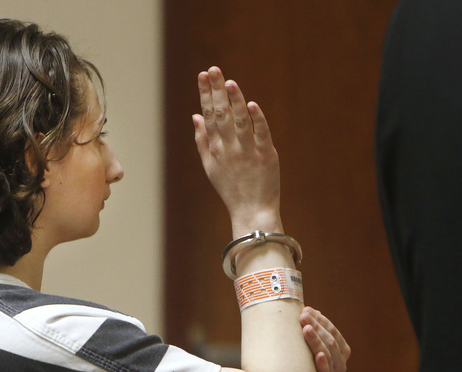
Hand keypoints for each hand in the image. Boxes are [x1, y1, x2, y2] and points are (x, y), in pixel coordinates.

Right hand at [192, 66, 280, 234]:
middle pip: (221, 114)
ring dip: (234, 101)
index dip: (206, 94)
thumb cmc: (231, 188)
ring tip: (229, 82)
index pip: (209, 116)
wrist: (251, 211)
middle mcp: (229, 148)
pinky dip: (257, 120)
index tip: (203, 75)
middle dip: (216, 90)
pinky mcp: (266, 156)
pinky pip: (261, 134)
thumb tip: (195, 115)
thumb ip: (202, 140)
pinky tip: (251, 104)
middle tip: (213, 69)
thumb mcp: (210, 166)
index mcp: (216, 148)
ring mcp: (248, 152)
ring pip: (239, 121)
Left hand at [300, 307, 349, 371]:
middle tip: (303, 316)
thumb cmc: (304, 358)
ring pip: (327, 353)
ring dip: (317, 340)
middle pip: (330, 341)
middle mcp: (341, 362)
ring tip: (306, 329)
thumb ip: (313, 328)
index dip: (320, 320)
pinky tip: (318, 355)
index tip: (306, 310)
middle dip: (316, 326)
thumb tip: (310, 310)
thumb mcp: (310, 343)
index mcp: (342, 350)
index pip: (333, 331)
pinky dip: (323, 364)